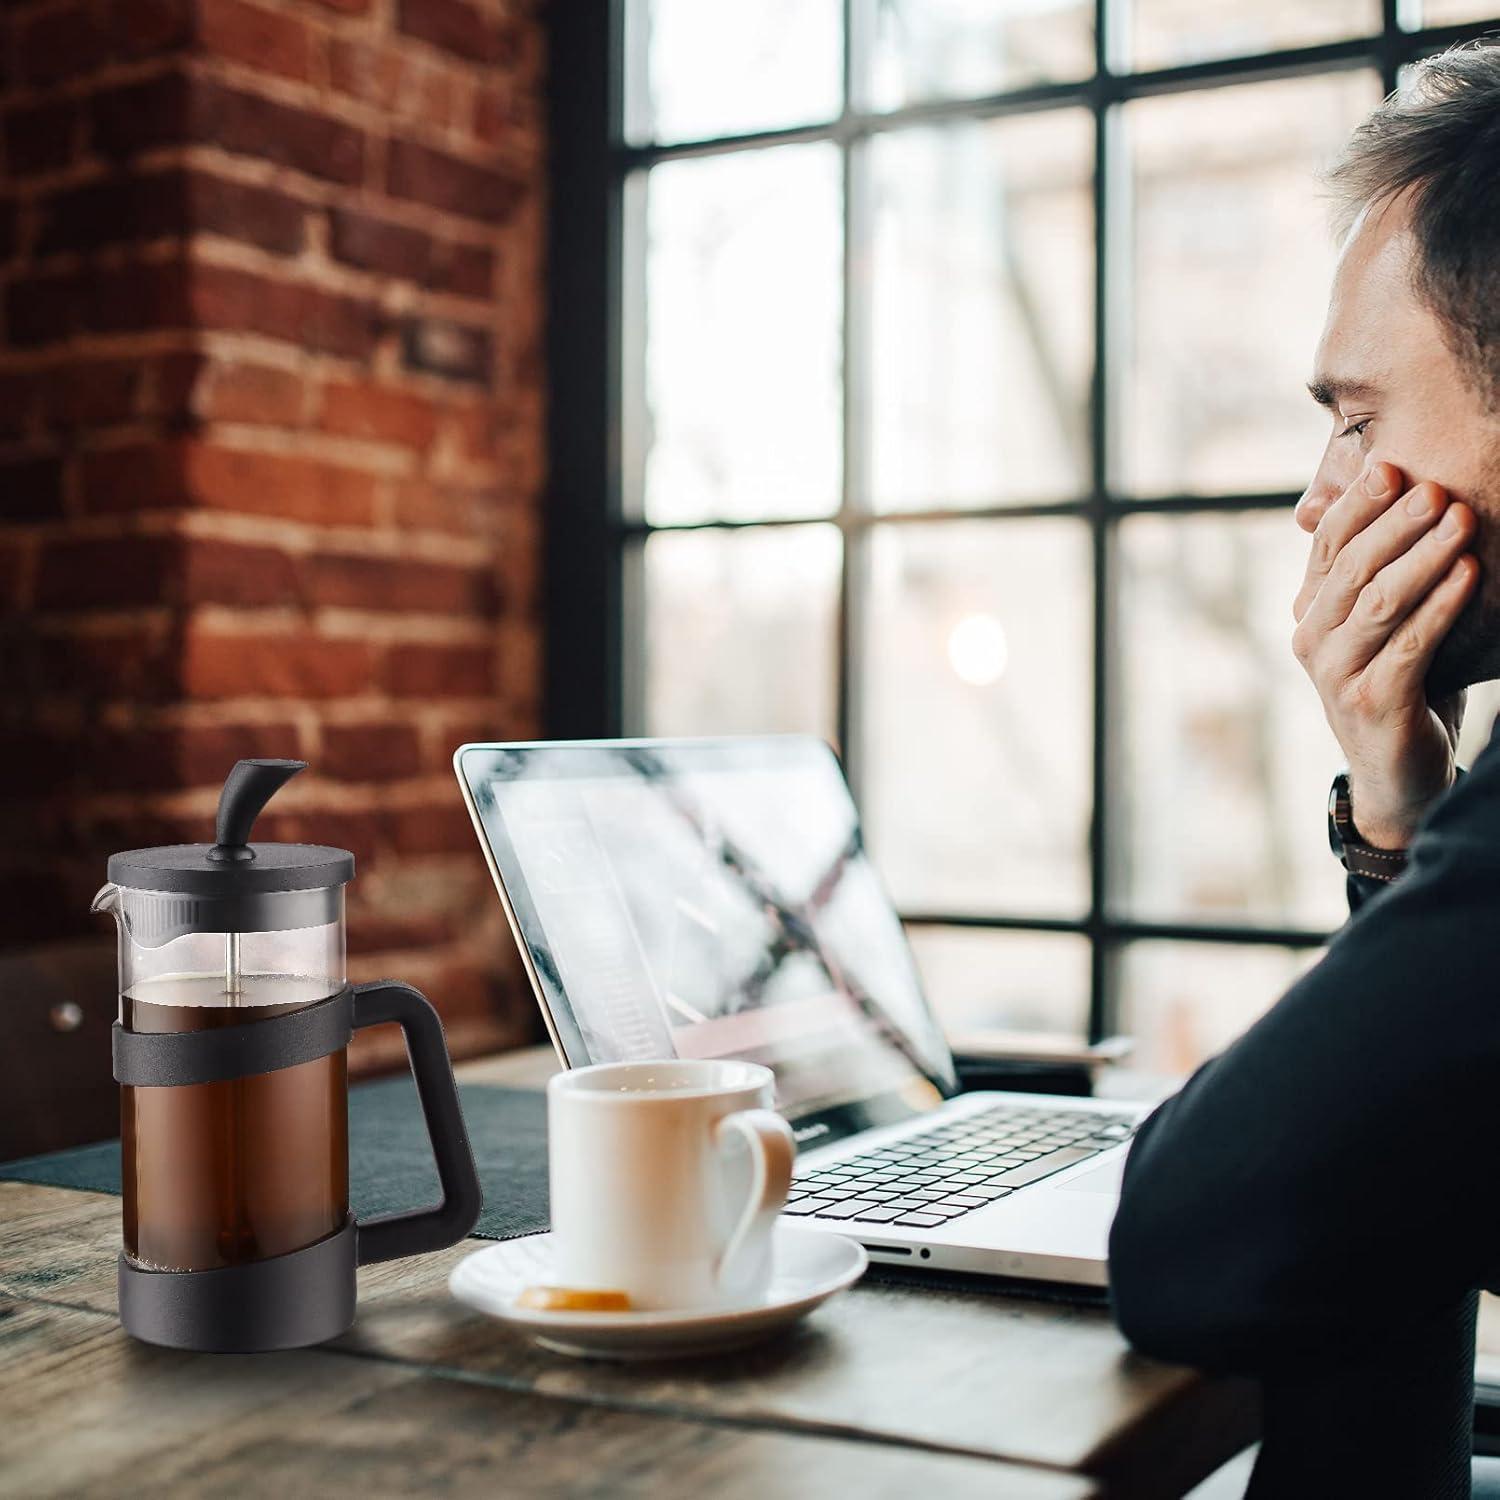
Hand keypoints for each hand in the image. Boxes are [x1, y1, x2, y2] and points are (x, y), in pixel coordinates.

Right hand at [1292, 461, 1478, 848]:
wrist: (1401, 775)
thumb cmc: (1402, 686)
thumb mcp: (1384, 625)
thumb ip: (1378, 574)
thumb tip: (1402, 494)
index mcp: (1310, 613)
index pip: (1326, 547)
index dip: (1355, 506)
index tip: (1391, 468)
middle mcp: (1311, 640)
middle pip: (1350, 568)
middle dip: (1394, 524)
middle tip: (1435, 488)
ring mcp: (1335, 674)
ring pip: (1378, 602)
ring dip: (1422, 558)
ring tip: (1461, 520)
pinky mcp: (1371, 702)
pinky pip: (1410, 644)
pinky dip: (1441, 606)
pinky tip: (1470, 575)